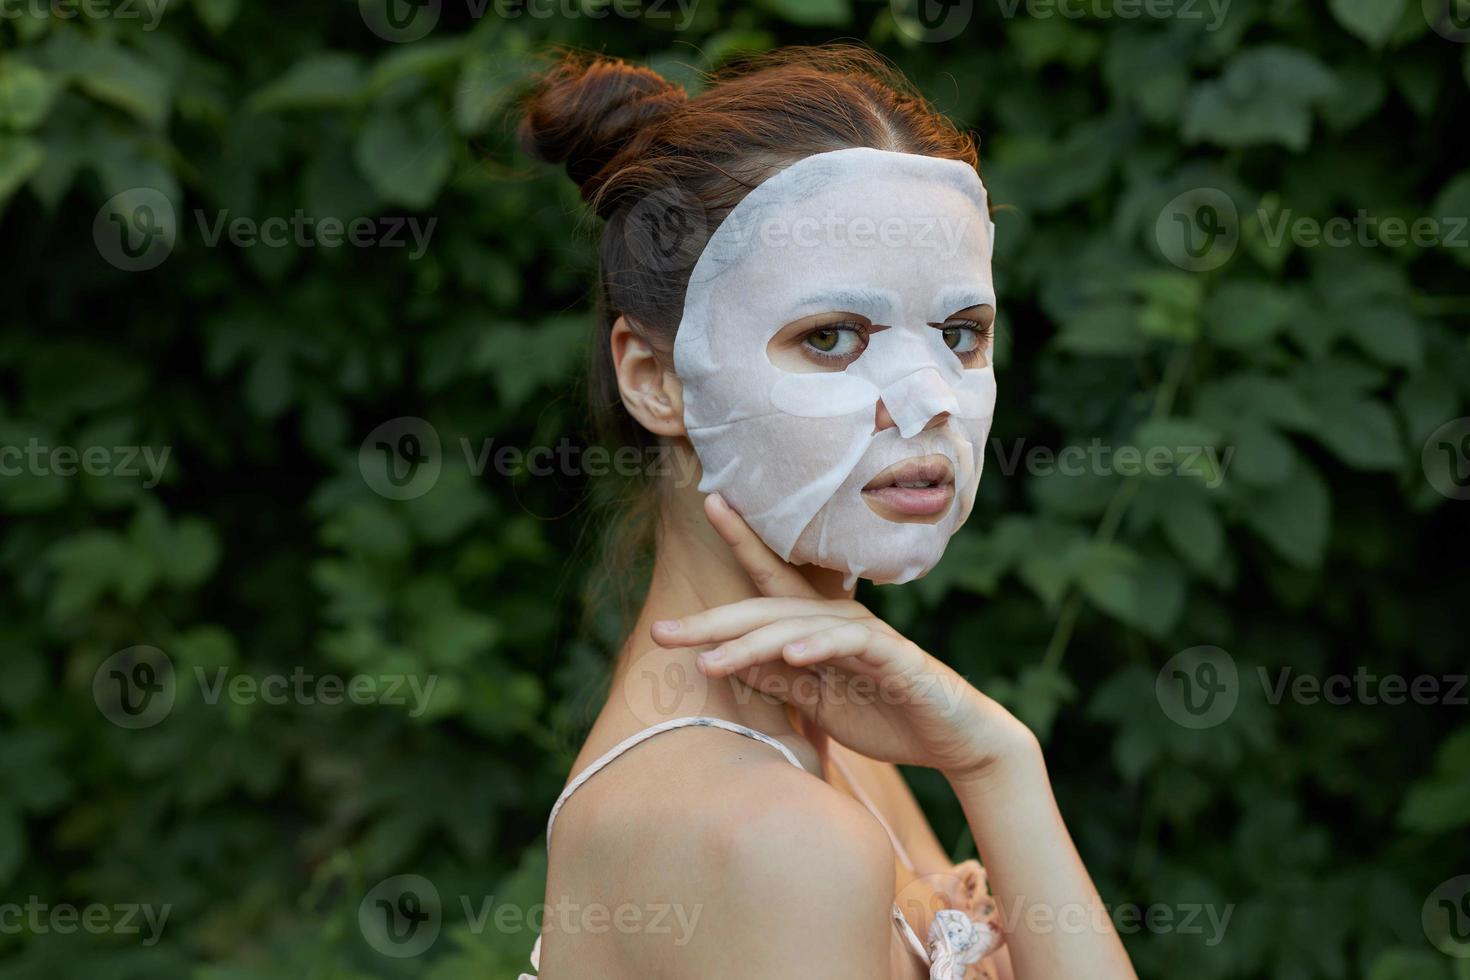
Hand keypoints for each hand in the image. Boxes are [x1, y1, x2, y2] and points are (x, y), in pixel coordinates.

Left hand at [650, 493, 1037, 781]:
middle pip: (766, 609)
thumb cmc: (886, 715)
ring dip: (750, 644)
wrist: (954, 741)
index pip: (769, 583)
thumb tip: (722, 658)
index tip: (709, 504)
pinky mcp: (893, 657)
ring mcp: (865, 635)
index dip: (740, 542)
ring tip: (707, 661)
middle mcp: (838, 619)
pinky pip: (849, 646)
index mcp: (816, 627)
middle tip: (661, 631)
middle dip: (712, 620)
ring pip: (797, 628)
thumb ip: (777, 677)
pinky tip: (791, 655)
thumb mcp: (817, 700)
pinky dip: (818, 648)